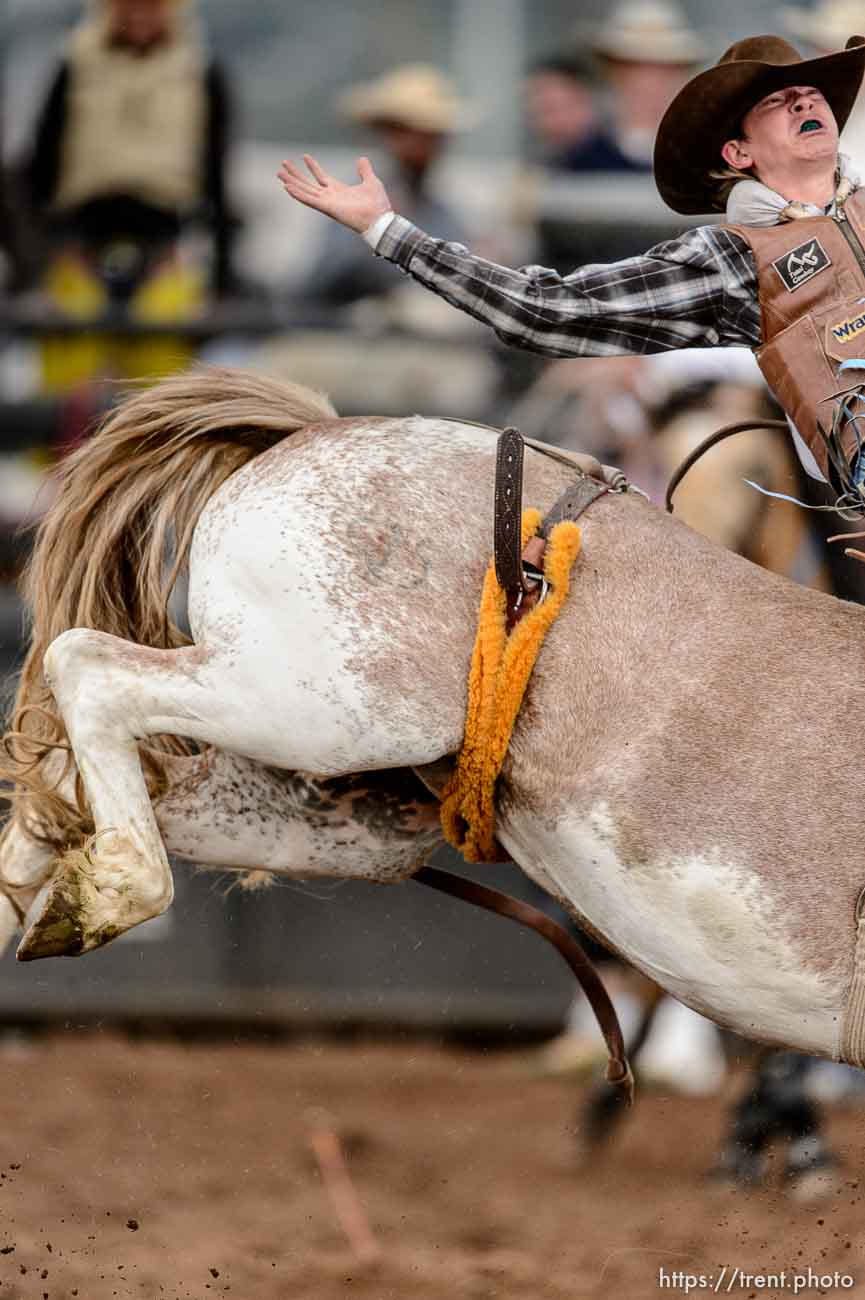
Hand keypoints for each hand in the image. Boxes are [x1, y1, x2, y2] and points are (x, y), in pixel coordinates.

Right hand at [277, 154, 392, 233]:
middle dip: (296, 174)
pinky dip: (298, 194)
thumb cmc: (378, 204)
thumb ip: (364, 170)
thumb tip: (362, 159)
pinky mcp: (327, 208)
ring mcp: (327, 203)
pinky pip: (309, 200)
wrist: (380, 219)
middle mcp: (330, 197)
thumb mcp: (371, 181)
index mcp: (339, 190)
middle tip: (283, 165)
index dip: (313, 167)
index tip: (304, 156)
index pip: (322, 177)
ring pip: (305, 191)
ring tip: (279, 174)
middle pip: (308, 184)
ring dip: (292, 182)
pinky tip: (287, 187)